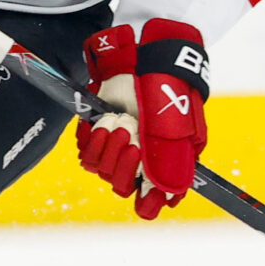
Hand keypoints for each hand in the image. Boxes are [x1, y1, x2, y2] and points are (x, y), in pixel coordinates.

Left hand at [75, 20, 208, 219]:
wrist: (145, 61)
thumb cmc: (167, 92)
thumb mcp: (178, 126)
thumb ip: (172, 161)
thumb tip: (167, 196)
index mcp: (161, 166)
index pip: (149, 204)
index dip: (147, 204)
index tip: (146, 190)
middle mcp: (137, 162)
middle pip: (121, 186)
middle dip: (125, 163)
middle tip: (132, 134)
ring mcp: (115, 148)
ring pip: (102, 170)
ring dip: (110, 145)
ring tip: (122, 120)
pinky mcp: (95, 134)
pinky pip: (86, 153)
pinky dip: (95, 137)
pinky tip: (107, 119)